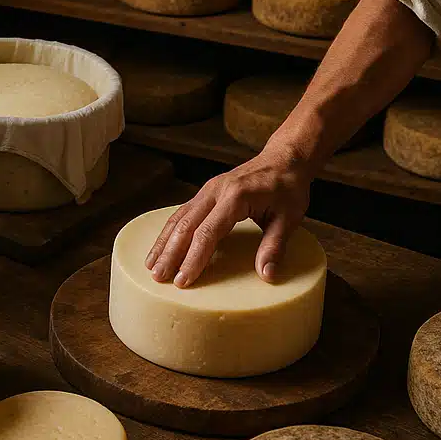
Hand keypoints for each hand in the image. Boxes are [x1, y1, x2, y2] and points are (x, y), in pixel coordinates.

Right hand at [145, 144, 313, 287]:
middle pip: (185, 225)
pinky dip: (170, 231)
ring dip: (164, 242)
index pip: (208, 232)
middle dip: (170, 253)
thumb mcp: (288, 218)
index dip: (194, 258)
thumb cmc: (287, 188)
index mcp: (235, 197)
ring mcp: (207, 190)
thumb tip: (266, 275)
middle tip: (158, 277)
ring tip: (151, 265)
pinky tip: (162, 245)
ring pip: (178, 218)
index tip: (183, 280)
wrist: (283, 159)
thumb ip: (275, 246)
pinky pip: (182, 213)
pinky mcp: (205, 193)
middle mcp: (214, 191)